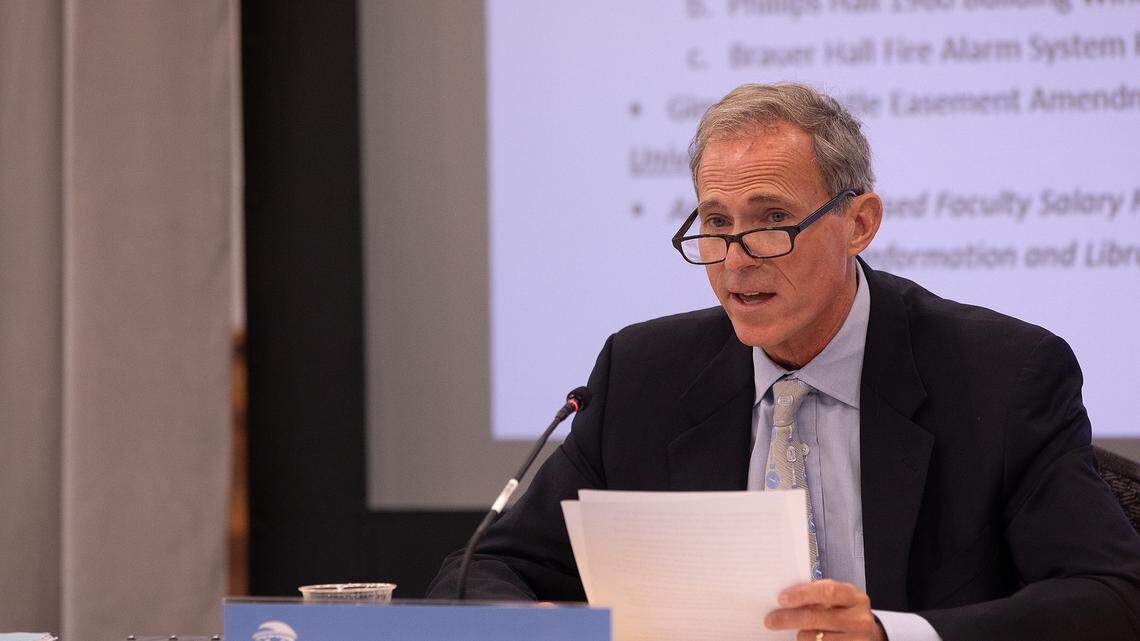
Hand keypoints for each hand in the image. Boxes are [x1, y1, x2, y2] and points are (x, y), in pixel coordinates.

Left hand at [764, 580, 885, 640]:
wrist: (868, 634)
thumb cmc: (845, 611)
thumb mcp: (838, 598)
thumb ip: (817, 594)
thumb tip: (784, 598)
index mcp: (854, 597)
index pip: (826, 592)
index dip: (802, 595)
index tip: (781, 599)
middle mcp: (859, 619)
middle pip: (816, 618)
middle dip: (789, 618)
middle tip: (771, 620)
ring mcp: (858, 640)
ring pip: (815, 639)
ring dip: (800, 635)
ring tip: (797, 631)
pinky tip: (804, 638)